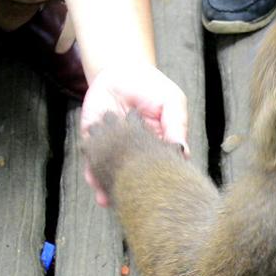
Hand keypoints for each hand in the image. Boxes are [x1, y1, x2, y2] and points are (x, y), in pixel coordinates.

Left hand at [80, 61, 188, 205]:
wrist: (121, 70)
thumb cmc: (152, 87)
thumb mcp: (172, 102)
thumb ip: (175, 124)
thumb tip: (183, 152)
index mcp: (157, 147)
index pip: (159, 170)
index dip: (158, 183)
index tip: (157, 195)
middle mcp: (135, 153)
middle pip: (133, 178)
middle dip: (130, 192)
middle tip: (130, 205)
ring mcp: (114, 148)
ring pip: (110, 173)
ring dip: (108, 187)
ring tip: (107, 200)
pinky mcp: (94, 139)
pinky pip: (91, 159)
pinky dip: (92, 171)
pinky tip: (93, 181)